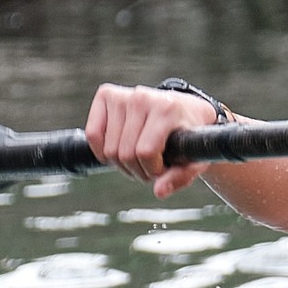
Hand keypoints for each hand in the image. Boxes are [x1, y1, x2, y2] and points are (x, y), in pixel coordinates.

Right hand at [85, 83, 220, 196]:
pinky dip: (102, 151)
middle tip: (151, 167)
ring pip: (109, 149)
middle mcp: (142, 97)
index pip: (145, 152)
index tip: (163, 168)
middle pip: (125, 153)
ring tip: (139, 159)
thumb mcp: (194, 158)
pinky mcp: (106, 95)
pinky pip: (93, 134)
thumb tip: (159, 192)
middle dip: (138, 170)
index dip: (153, 170)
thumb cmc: (190, 134)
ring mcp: (123, 95)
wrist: (187, 111)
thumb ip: (180, 177)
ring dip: (122, 164)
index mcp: (166, 109)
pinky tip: (118, 153)